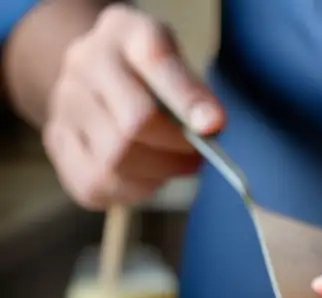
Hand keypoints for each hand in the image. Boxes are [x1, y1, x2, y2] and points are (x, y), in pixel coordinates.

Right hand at [43, 4, 224, 208]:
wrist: (97, 74)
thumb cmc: (148, 74)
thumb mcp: (178, 64)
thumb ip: (194, 91)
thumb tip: (211, 125)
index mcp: (124, 32)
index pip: (156, 61)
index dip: (186, 100)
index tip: (214, 126)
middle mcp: (85, 63)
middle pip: (133, 125)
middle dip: (176, 150)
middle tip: (197, 156)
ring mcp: (65, 103)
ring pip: (114, 161)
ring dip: (156, 173)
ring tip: (173, 164)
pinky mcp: (57, 141)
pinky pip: (95, 183)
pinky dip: (130, 190)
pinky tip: (145, 177)